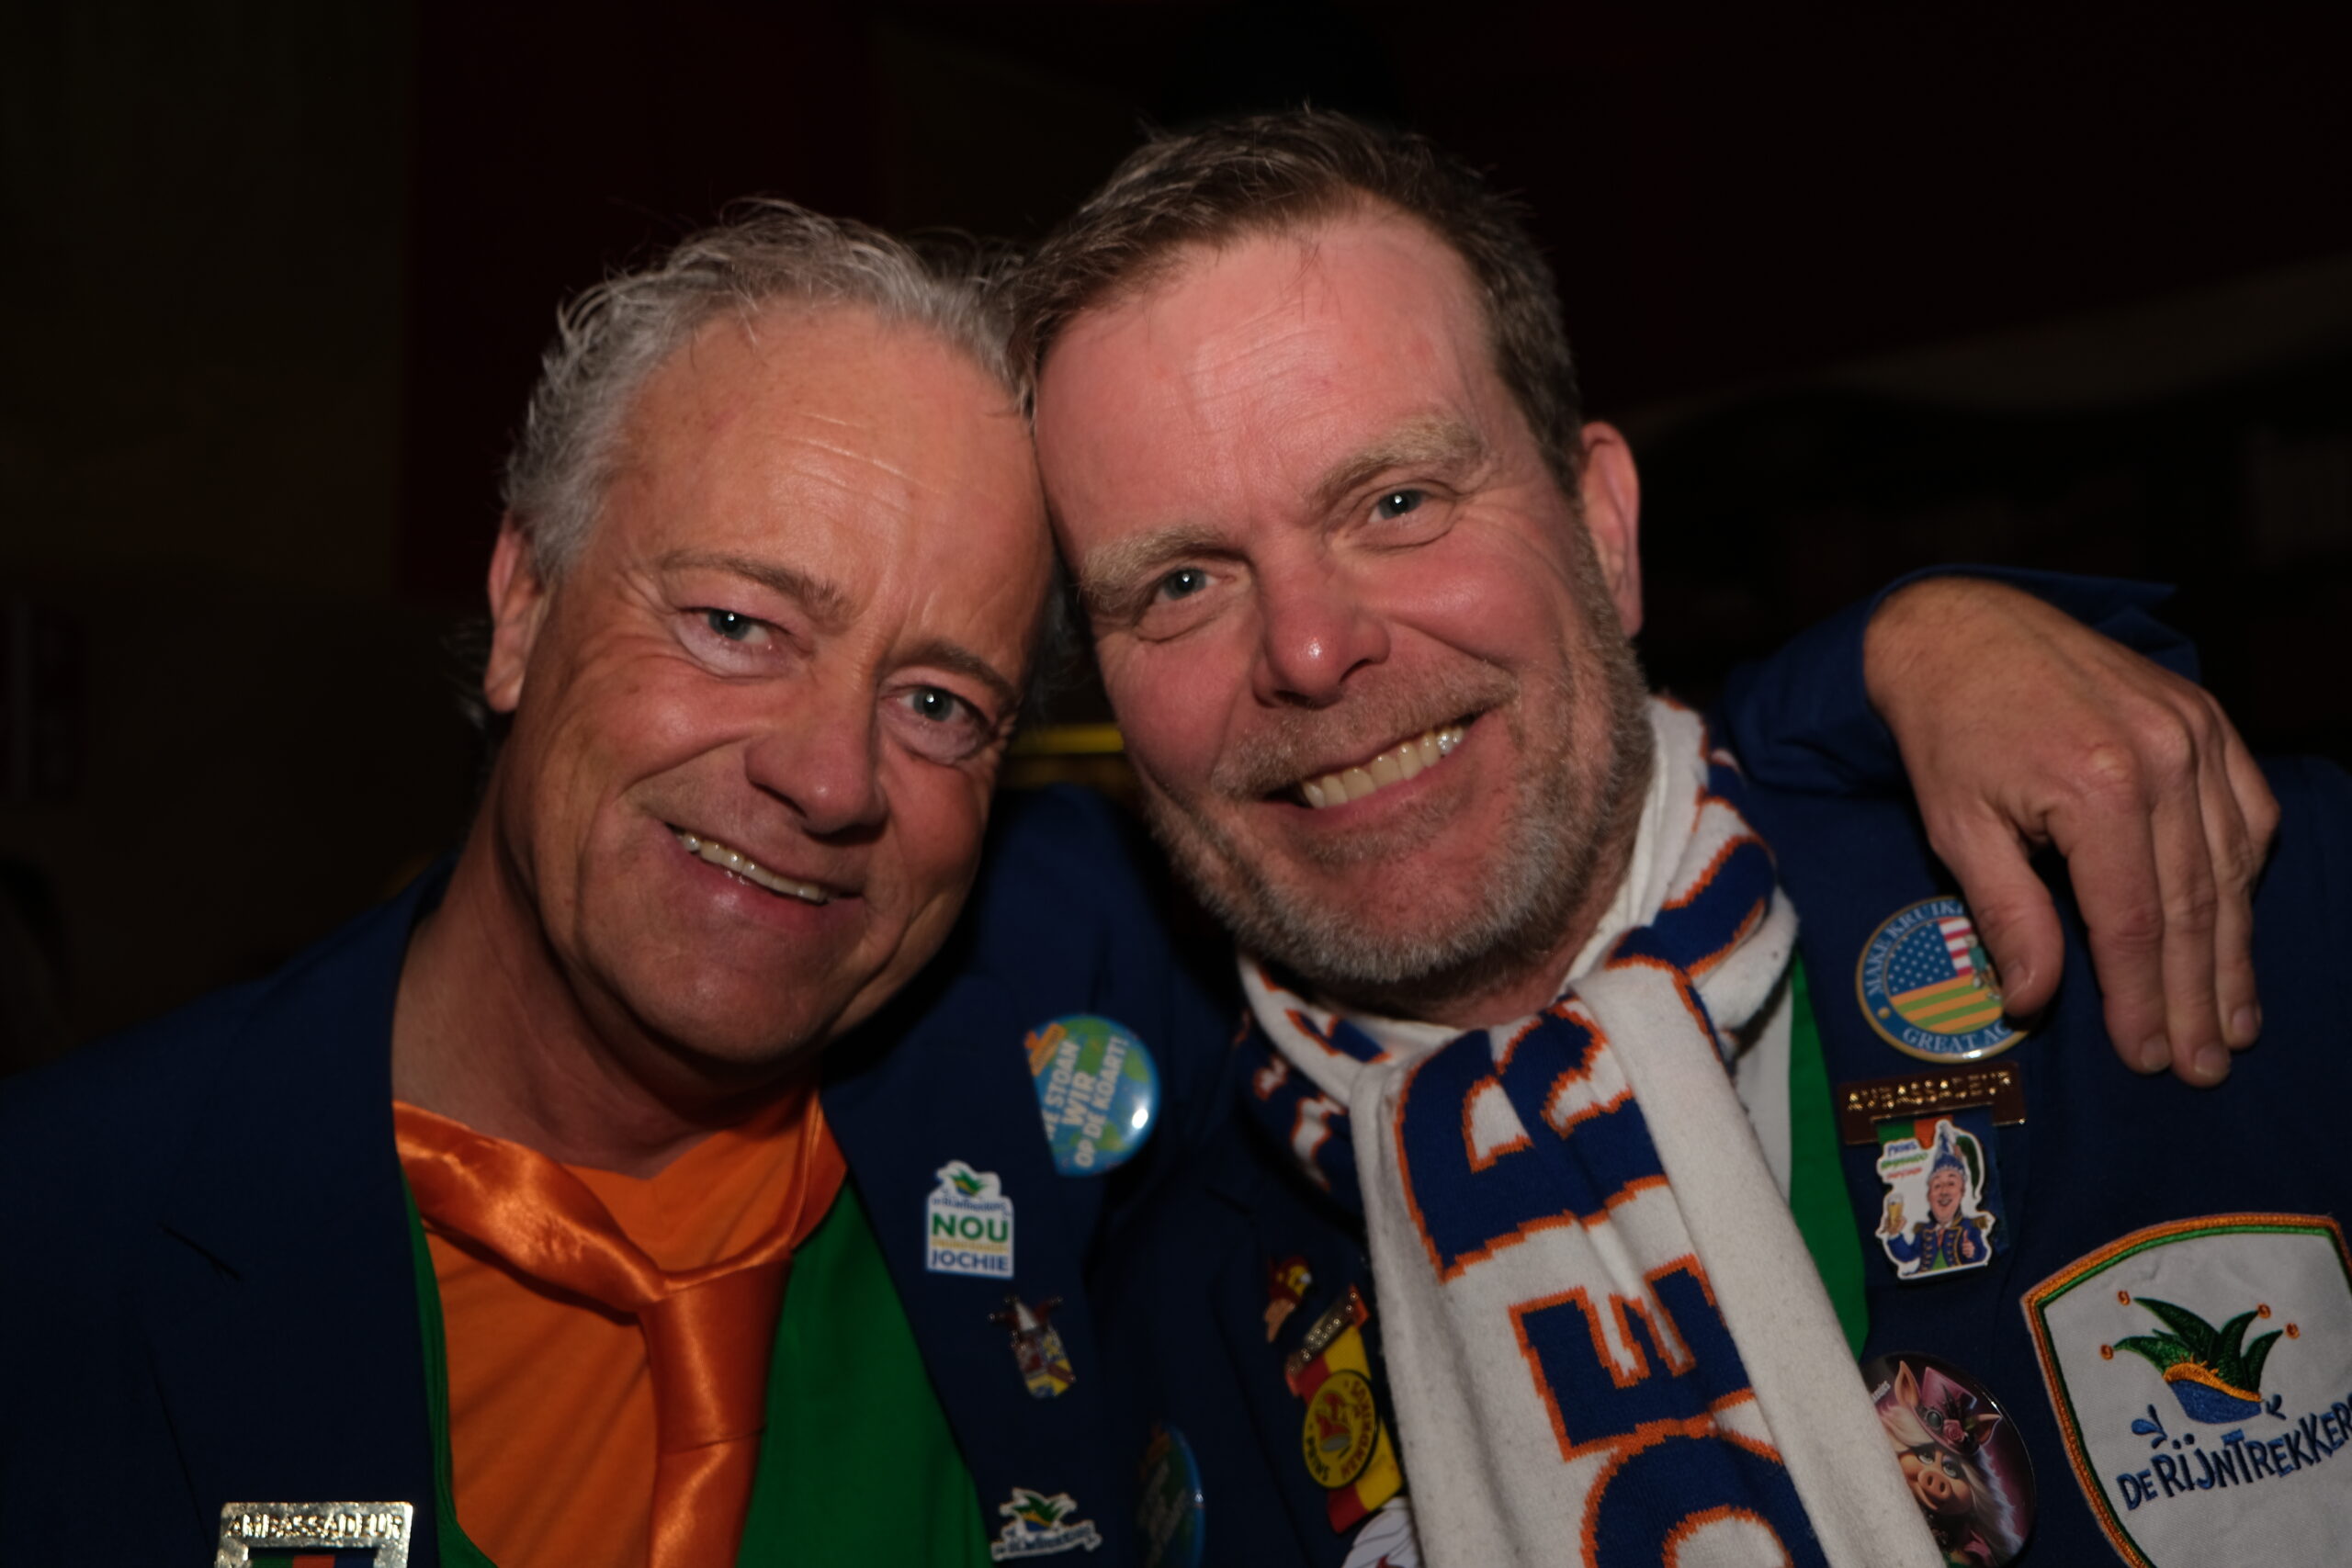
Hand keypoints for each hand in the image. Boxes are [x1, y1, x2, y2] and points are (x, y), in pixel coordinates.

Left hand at [1864, 578, 2277, 1086]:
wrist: (1962, 629)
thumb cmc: (1948, 732)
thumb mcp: (1957, 826)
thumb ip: (2005, 916)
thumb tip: (2034, 1003)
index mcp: (2100, 788)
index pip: (2134, 924)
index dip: (2142, 999)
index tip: (2150, 1059)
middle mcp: (2166, 758)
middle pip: (2195, 906)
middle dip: (2199, 997)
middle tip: (2205, 1067)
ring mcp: (2196, 733)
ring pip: (2230, 868)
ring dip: (2234, 954)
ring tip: (2234, 1023)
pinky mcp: (2206, 718)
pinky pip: (2246, 813)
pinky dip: (2245, 877)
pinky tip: (2239, 931)